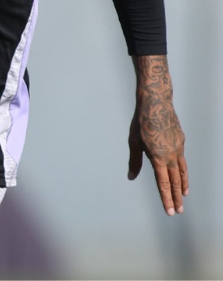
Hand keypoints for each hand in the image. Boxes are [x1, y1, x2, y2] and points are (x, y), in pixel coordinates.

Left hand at [128, 55, 188, 215]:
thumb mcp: (133, 142)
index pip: (163, 184)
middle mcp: (171, 155)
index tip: (170, 211)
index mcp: (158, 158)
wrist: (157, 103)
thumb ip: (134, 161)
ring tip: (184, 196)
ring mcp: (178, 148)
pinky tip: (182, 175)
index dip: (166, 199)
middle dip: (176, 198)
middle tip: (179, 211)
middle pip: (175, 181)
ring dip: (182, 186)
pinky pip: (182, 160)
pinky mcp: (181, 141)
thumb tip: (131, 176)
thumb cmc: (141, 122)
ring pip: (182, 172)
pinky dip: (183, 170)